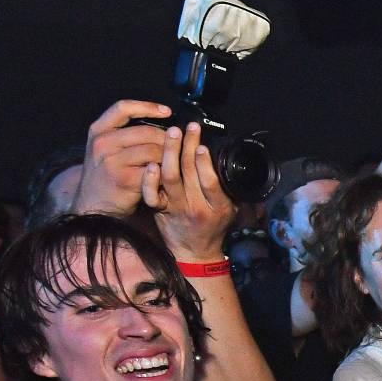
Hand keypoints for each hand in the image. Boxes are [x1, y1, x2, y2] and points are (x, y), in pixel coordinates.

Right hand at [75, 99, 173, 217]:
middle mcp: (103, 143)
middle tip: (177, 146)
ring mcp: (113, 161)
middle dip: (167, 139)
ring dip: (169, 156)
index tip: (167, 112)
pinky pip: (155, 169)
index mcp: (98, 131)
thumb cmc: (106, 175)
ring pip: (154, 150)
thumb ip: (123, 133)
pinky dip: (164, 172)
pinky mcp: (126, 179)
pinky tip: (166, 176)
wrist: (94, 206)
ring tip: (172, 161)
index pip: (123, 108)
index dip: (147, 107)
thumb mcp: (104, 148)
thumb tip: (160, 119)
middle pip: (146, 132)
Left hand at [143, 122, 235, 261]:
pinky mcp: (160, 210)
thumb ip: (229, 187)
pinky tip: (152, 162)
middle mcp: (196, 207)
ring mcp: (176, 208)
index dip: (204, 162)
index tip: (202, 144)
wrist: (195, 253)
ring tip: (172, 133)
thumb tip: (229, 159)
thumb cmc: (215, 227)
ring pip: (170, 177)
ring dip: (170, 152)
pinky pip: (152, 194)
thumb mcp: (232, 209)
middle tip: (188, 127)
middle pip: (189, 172)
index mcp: (218, 207)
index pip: (211, 181)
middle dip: (188, 145)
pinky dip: (150, 178)